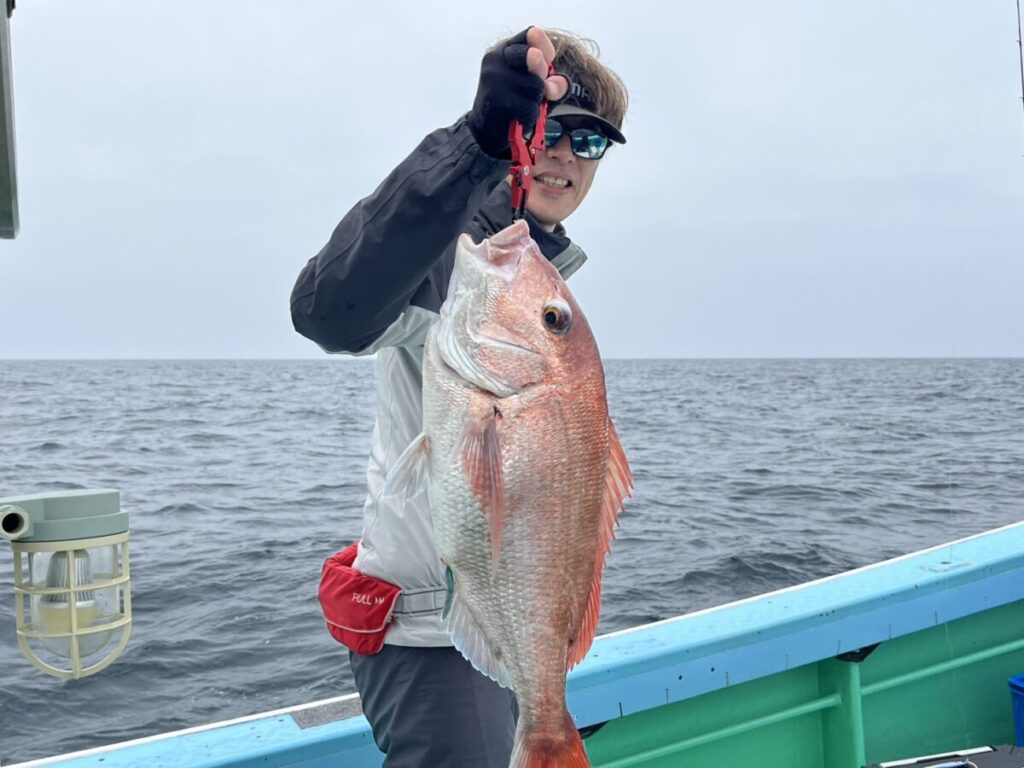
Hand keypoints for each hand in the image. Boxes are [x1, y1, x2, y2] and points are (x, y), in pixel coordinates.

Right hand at [467, 27, 569, 157]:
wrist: (485, 128)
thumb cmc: (513, 100)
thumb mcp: (534, 84)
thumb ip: (551, 81)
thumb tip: (552, 88)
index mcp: (504, 48)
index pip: (531, 34)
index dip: (545, 47)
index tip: (547, 59)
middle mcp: (495, 58)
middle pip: (534, 56)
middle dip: (541, 73)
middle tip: (538, 86)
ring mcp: (493, 78)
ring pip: (536, 86)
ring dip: (536, 100)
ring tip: (521, 104)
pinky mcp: (495, 100)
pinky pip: (529, 108)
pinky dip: (530, 116)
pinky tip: (519, 118)